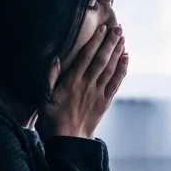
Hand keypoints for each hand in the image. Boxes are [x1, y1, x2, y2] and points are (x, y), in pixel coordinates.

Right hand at [41, 25, 128, 139]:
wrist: (67, 142)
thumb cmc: (52, 120)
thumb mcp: (44, 97)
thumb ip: (50, 76)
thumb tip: (56, 57)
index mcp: (71, 81)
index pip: (86, 56)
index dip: (95, 41)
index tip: (103, 28)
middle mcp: (87, 85)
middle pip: (101, 59)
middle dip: (110, 42)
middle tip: (118, 28)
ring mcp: (97, 94)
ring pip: (110, 69)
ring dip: (117, 52)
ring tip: (123, 39)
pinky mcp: (104, 103)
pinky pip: (116, 83)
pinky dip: (122, 70)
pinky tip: (126, 59)